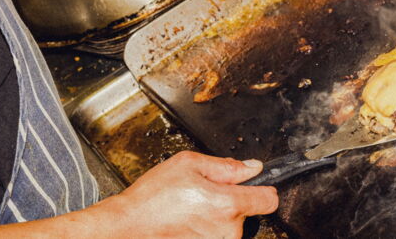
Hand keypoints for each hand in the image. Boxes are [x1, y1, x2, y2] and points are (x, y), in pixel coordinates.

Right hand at [0, 151, 277, 237]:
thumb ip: (226, 165)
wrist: (125, 228)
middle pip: (249, 214)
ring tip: (193, 210)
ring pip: (232, 228)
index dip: (264, 189)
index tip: (258, 187)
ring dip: (220, 219)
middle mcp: (226, 229)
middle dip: (234, 203)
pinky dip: (208, 230)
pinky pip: (218, 237)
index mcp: (226, 203)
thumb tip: (253, 167)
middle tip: (207, 196)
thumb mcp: (188, 164)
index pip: (270, 199)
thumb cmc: (151, 198)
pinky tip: (189, 223)